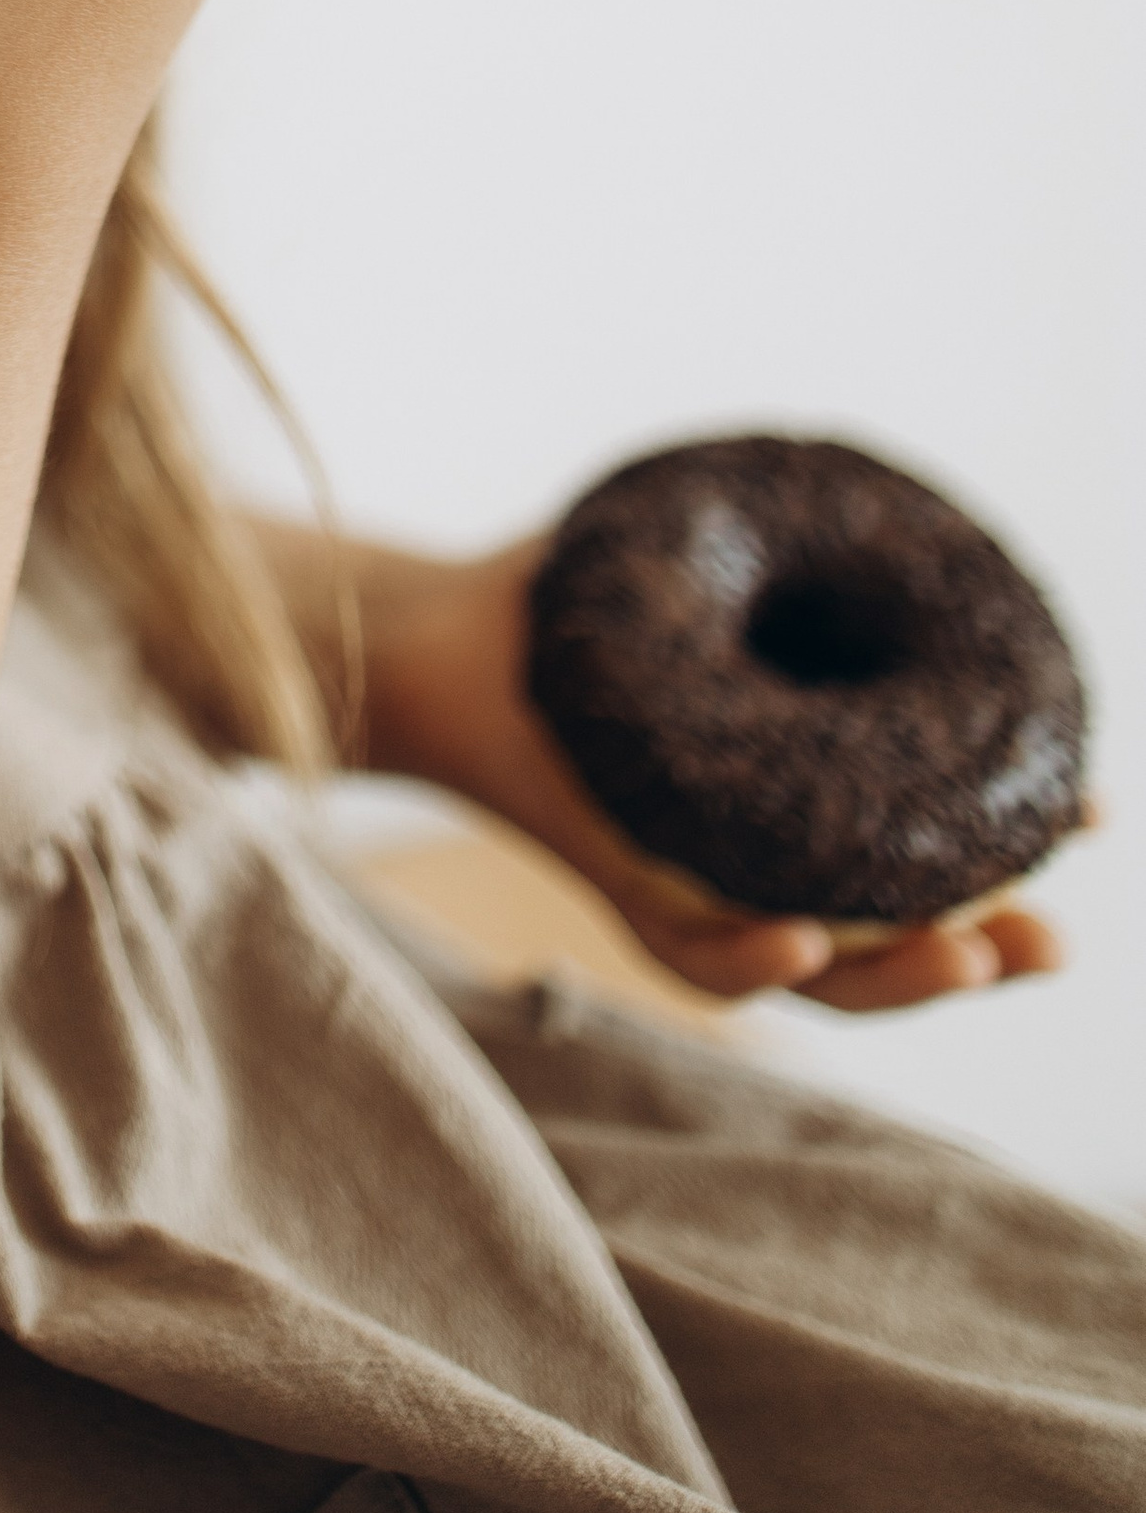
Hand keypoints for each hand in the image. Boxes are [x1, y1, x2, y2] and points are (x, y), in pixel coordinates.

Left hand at [364, 540, 1069, 1011]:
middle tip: (1057, 940)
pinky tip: (801, 940)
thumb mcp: (708, 575)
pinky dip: (746, 954)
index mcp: (791, 807)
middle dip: (982, 953)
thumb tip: (906, 538)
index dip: (1010, 853)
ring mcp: (677, 881)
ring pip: (806, 970)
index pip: (923, 856)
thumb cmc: (575, 607)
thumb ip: (800, 572)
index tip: (1095, 813)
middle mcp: (745, 867)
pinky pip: (680, 941)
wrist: (433, 633)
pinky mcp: (600, 875)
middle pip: (885, 946)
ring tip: (970, 951)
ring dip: (893, 974)